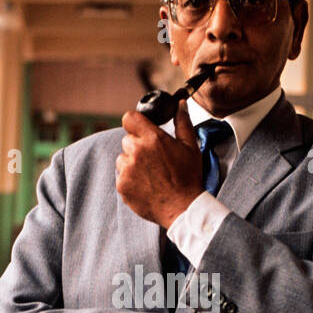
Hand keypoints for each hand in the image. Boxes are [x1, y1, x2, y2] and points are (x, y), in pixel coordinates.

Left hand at [116, 99, 202, 226]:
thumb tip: (180, 104)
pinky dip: (131, 179)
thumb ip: (182, 122)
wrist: (183, 208)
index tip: (141, 129)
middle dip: (138, 146)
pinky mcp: (122, 185)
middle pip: (127, 139)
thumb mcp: (190, 147)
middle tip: (154, 159)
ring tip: (152, 174)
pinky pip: (122, 176)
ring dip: (132, 163)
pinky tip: (147, 185)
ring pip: (123, 158)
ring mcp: (127, 169)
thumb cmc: (188, 178)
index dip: (135, 122)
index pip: (129, 118)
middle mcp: (136, 151)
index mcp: (152, 138)